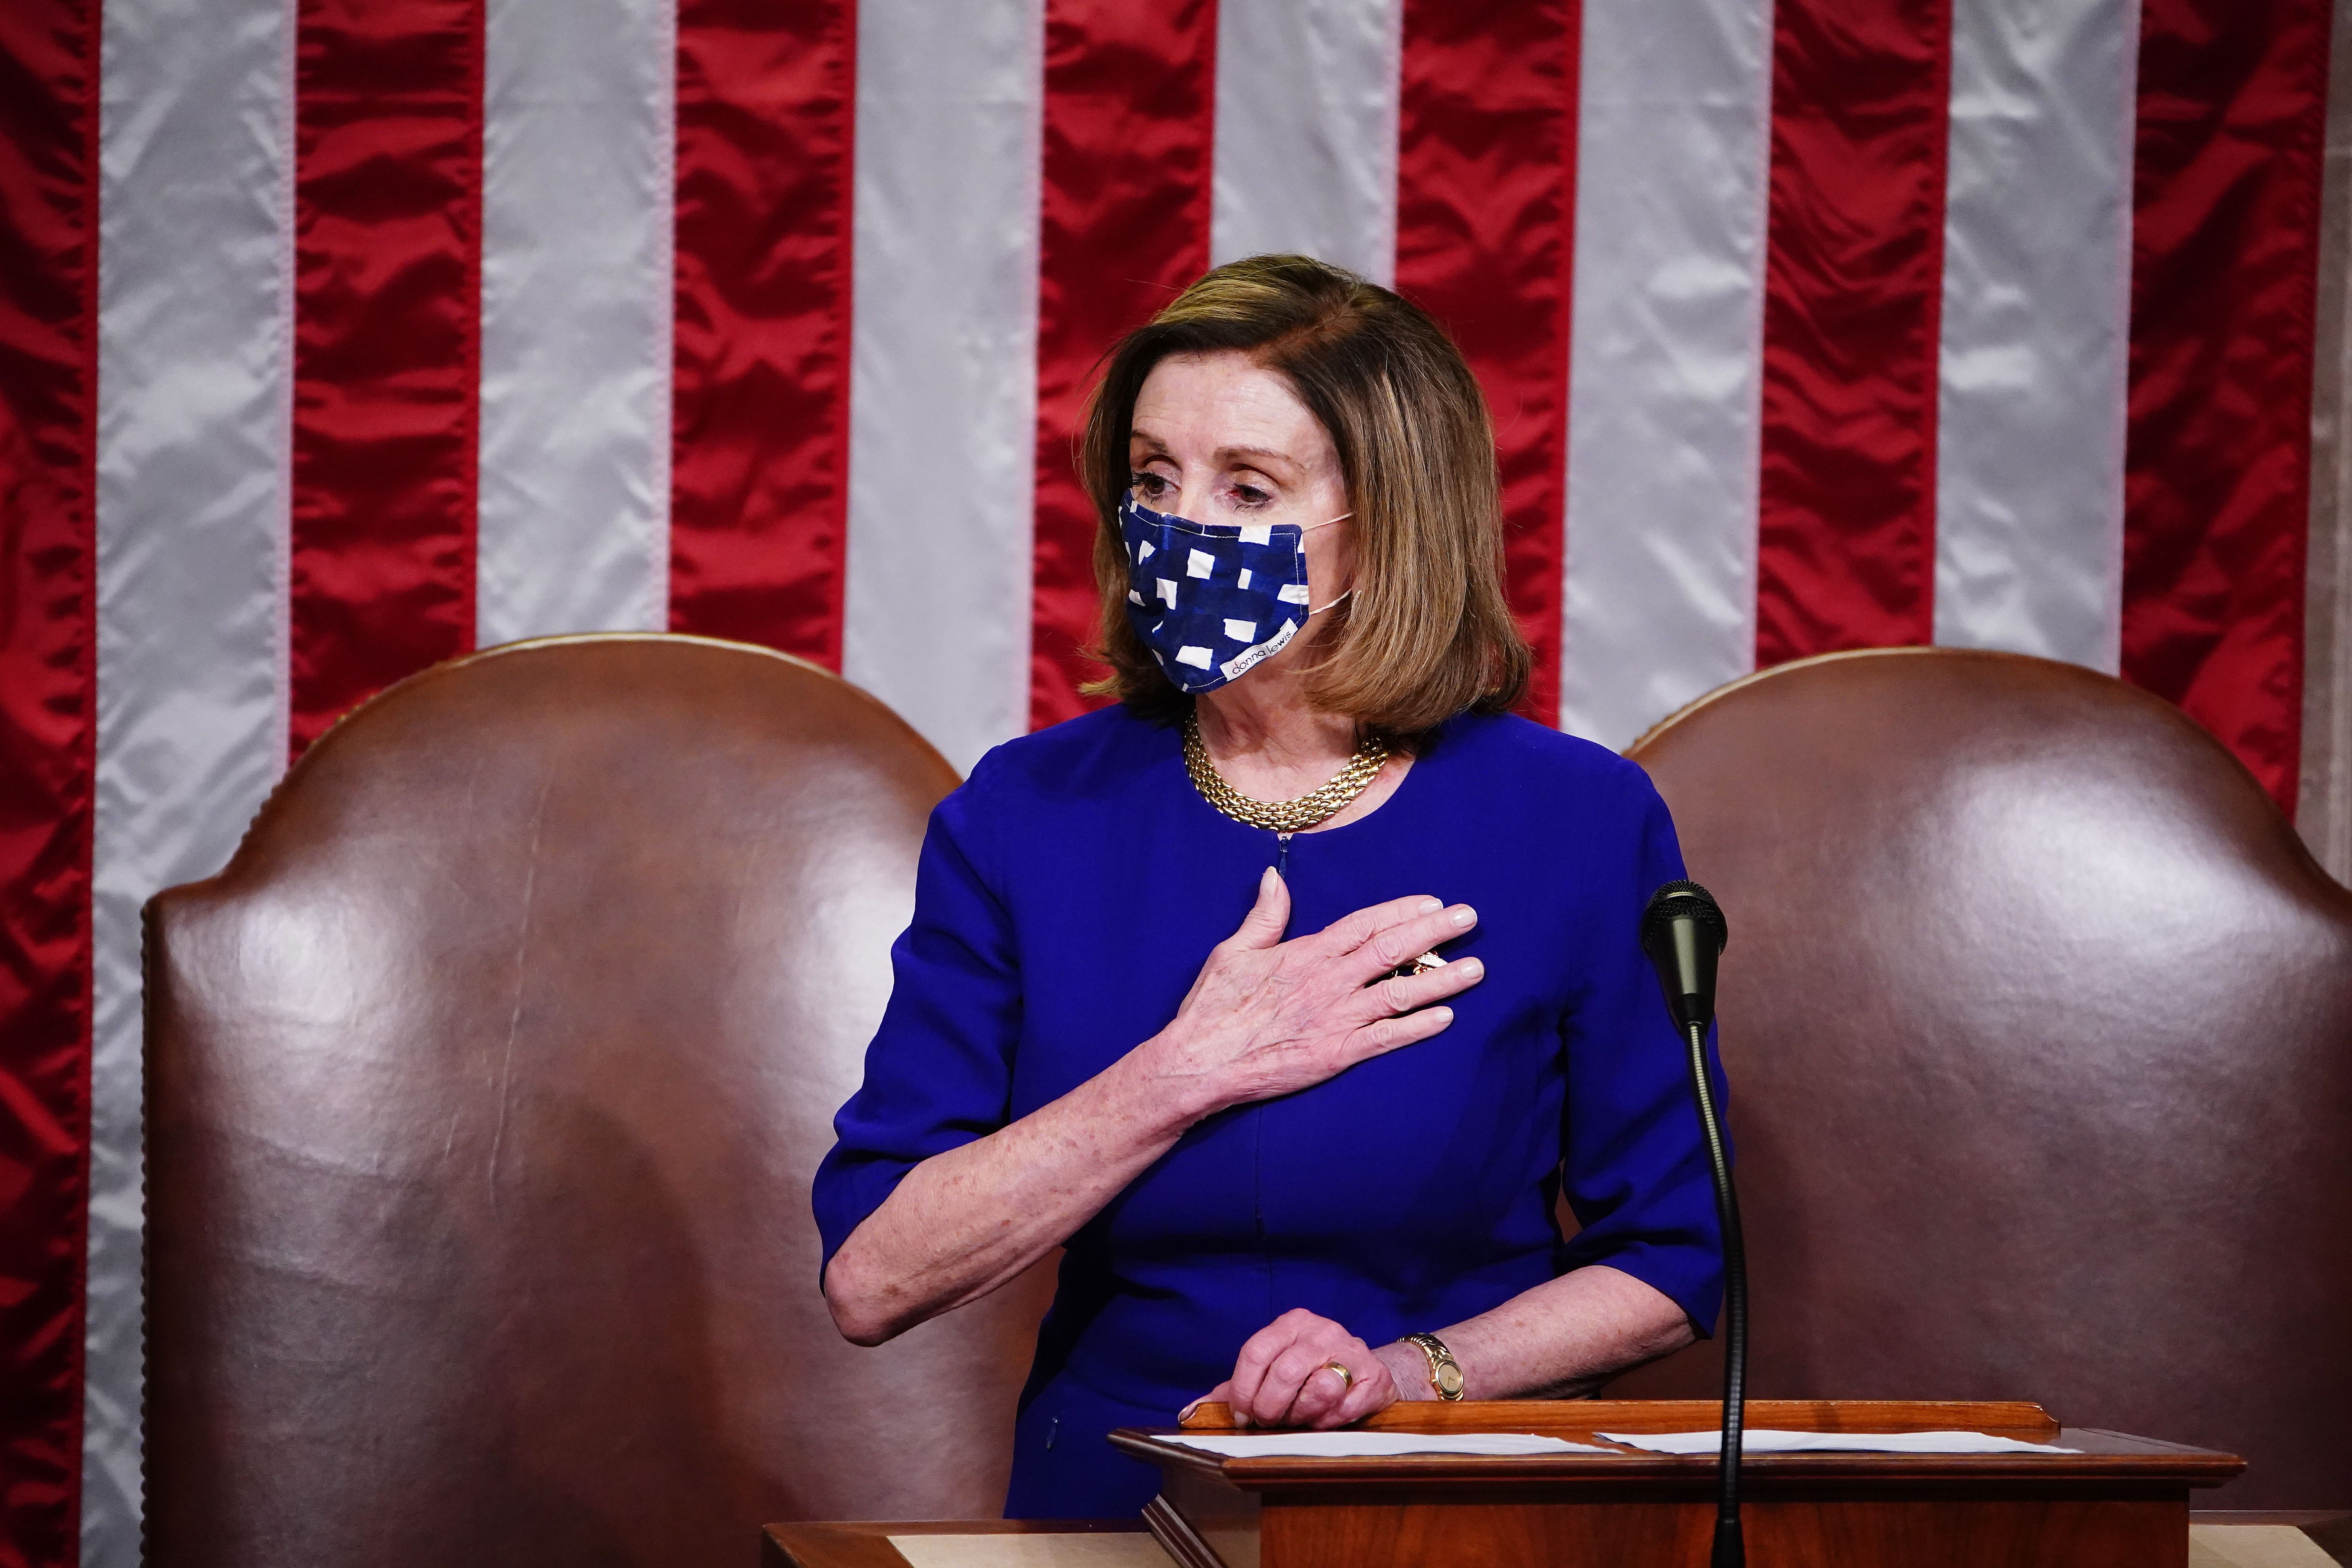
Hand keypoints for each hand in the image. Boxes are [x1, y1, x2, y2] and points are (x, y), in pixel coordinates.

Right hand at [1138, 868, 1482, 1119]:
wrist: (1200, 1062)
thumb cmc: (1213, 1008)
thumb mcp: (1233, 951)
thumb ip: (1264, 916)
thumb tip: (1275, 876)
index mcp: (1306, 954)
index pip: (1363, 924)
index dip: (1400, 911)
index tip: (1431, 901)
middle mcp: (1328, 982)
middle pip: (1390, 949)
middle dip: (1434, 933)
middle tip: (1468, 918)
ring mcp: (1335, 1019)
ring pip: (1398, 993)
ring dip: (1440, 980)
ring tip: (1475, 970)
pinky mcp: (1336, 1054)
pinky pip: (1386, 1039)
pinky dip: (1417, 1028)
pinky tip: (1445, 1018)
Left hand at [1196, 1309, 1400, 1428]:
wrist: (1366, 1373)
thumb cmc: (1309, 1374)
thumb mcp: (1270, 1372)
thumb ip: (1232, 1391)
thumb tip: (1189, 1413)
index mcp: (1290, 1323)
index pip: (1255, 1351)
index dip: (1242, 1389)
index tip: (1240, 1416)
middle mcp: (1321, 1330)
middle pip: (1285, 1372)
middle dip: (1270, 1407)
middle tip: (1268, 1422)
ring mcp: (1351, 1350)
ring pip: (1318, 1389)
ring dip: (1301, 1415)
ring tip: (1297, 1418)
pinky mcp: (1374, 1376)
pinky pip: (1345, 1407)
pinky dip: (1329, 1421)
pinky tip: (1324, 1418)